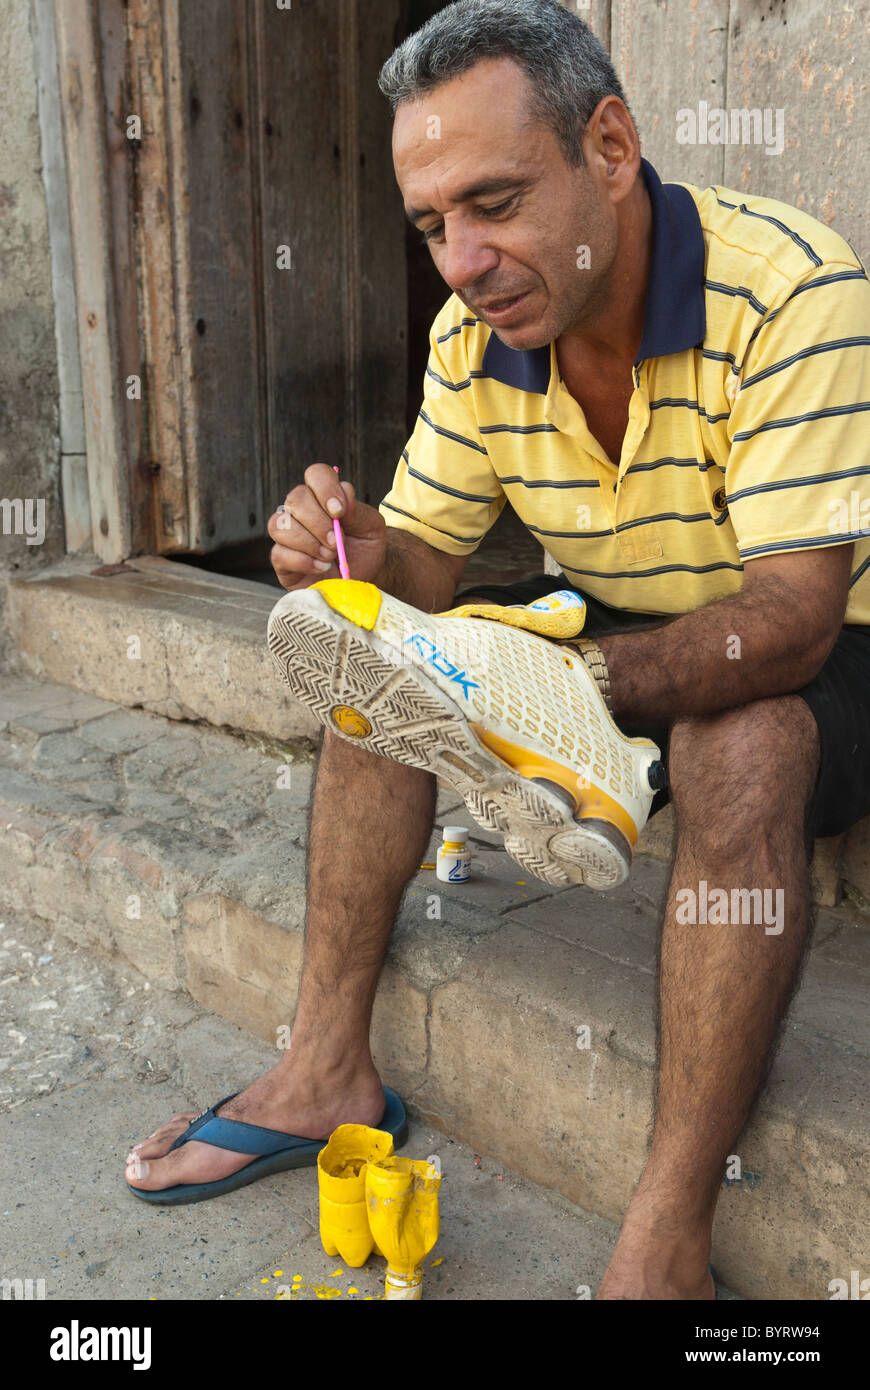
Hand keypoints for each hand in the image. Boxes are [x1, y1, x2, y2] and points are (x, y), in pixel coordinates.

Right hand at [267, 463, 387, 590]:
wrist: (362, 578)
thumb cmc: (365, 549)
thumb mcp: (372, 528)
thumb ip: (358, 511)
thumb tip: (341, 497)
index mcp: (323, 496)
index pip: (316, 474)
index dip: (325, 488)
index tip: (339, 512)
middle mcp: (301, 510)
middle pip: (295, 498)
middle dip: (318, 523)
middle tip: (336, 542)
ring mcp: (288, 534)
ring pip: (280, 525)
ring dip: (309, 543)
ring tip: (329, 556)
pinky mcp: (281, 560)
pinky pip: (280, 553)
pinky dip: (303, 562)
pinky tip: (321, 568)